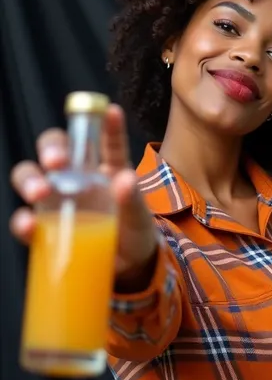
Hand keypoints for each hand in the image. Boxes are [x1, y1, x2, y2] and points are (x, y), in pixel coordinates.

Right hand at [10, 104, 156, 290]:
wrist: (129, 268)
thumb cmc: (134, 231)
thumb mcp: (139, 215)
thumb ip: (132, 198)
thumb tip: (125, 181)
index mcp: (103, 168)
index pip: (102, 140)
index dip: (106, 124)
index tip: (111, 111)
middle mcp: (75, 178)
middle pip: (54, 149)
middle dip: (51, 149)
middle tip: (57, 161)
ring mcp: (57, 202)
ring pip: (31, 177)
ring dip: (30, 180)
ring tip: (40, 192)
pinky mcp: (46, 230)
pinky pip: (28, 221)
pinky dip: (23, 222)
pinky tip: (29, 224)